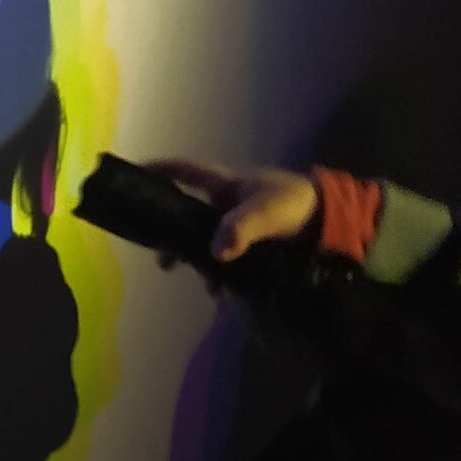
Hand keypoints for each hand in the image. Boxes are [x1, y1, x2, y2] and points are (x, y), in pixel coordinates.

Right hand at [145, 159, 319, 264]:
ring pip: (200, 238)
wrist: (330, 223)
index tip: (130, 176)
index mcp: (224, 185)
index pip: (183, 171)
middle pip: (184, 211)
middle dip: (168, 230)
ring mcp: (233, 224)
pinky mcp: (245, 245)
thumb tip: (215, 253)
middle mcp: (223, 203)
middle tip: (157, 253)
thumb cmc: (295, 205)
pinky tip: (217, 289)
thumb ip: (241, 229)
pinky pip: (219, 257)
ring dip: (190, 256)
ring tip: (181, 273)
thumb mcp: (268, 213)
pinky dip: (214, 272)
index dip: (156, 170)